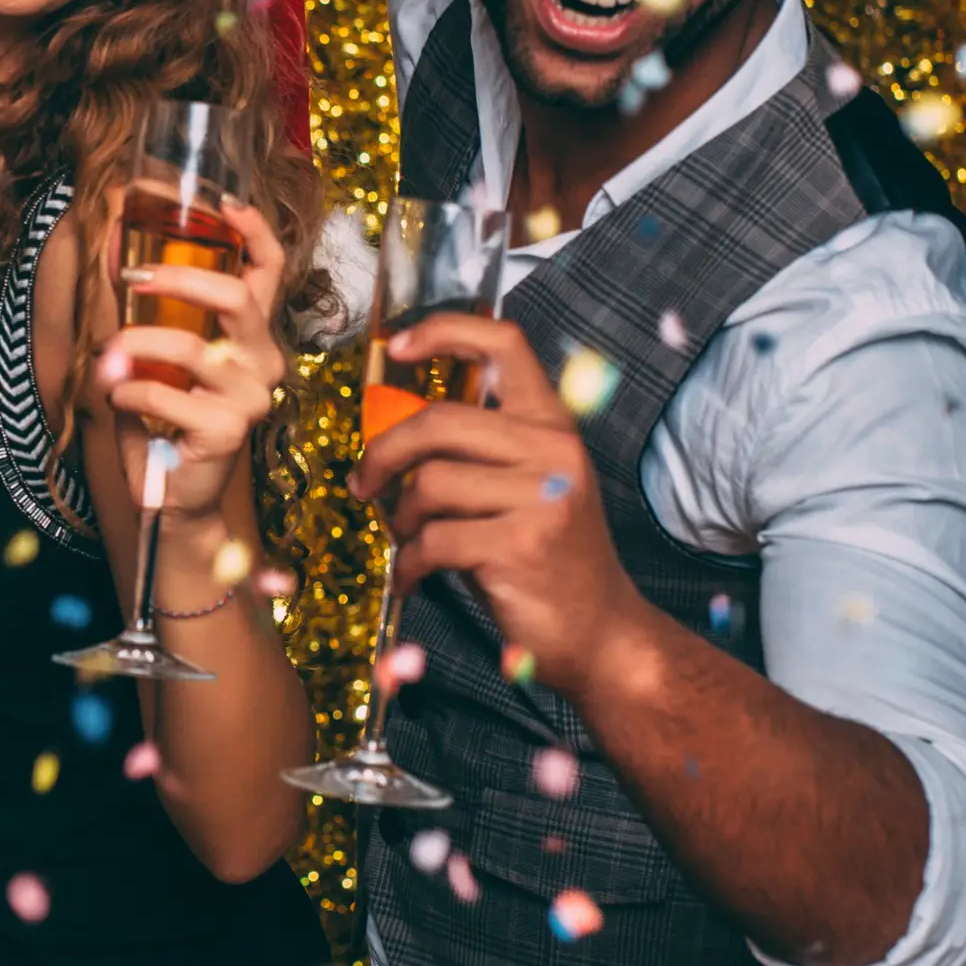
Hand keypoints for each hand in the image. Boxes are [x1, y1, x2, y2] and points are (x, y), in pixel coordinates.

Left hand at [91, 199, 287, 523]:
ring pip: (190, 348)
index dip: (253, 230)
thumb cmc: (166, 416)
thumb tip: (111, 245)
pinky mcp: (228, 432)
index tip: (221, 202)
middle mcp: (264, 360)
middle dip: (178, 277)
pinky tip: (117, 398)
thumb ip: (146, 306)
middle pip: (235, 297)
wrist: (172, 494)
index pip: (270, 270)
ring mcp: (251, 398)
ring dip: (134, 344)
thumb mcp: (156, 352)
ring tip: (107, 356)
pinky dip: (127, 391)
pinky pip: (164, 396)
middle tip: (130, 276)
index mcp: (253, 333)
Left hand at [351, 311, 650, 691]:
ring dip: (404, 519)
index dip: (446, 331)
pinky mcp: (520, 546)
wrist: (601, 633)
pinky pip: (433, 540)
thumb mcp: (526, 488)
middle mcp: (553, 451)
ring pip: (430, 483)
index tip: (401, 346)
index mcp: (553, 425)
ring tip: (409, 541)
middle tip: (364, 483)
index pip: (505, 345)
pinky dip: (409, 563)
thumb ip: (478, 451)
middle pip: (441, 420)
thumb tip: (392, 429)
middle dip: (385, 453)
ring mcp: (541, 498)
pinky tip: (412, 577)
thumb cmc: (548, 558)